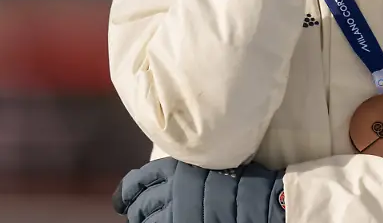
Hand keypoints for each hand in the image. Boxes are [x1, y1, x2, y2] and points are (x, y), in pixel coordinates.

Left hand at [112, 158, 285, 222]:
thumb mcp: (210, 165)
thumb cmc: (241, 182)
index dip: (128, 192)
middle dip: (135, 211)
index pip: (139, 181)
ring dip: (143, 222)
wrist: (259, 203)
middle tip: (135, 215)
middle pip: (139, 204)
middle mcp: (170, 191)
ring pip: (145, 221)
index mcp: (176, 169)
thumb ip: (186, 171)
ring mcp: (175, 214)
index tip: (124, 200)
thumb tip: (169, 182)